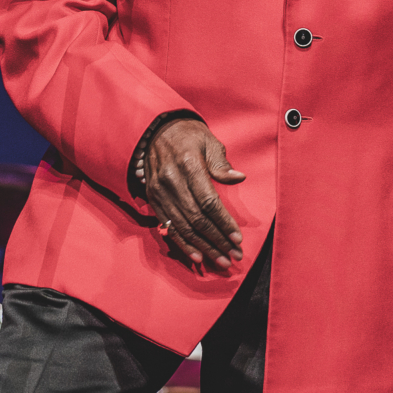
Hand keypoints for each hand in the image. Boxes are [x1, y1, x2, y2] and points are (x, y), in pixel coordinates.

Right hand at [143, 118, 245, 269]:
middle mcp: (171, 181)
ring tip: (221, 261)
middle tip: (234, 256)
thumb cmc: (190, 136)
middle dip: (217, 241)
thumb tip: (239, 178)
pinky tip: (197, 256)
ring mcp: (159, 192)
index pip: (208, 201)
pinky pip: (169, 226)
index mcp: (188, 164)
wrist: (156, 131)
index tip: (237, 238)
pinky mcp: (153, 199)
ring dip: (204, 247)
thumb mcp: (209, 141)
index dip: (223, 222)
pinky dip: (183, 243)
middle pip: (196, 218)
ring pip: (183, 227)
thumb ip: (221, 163)